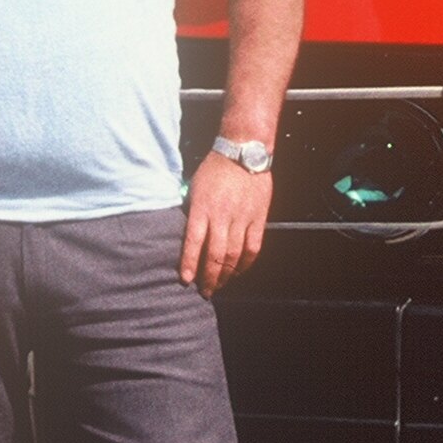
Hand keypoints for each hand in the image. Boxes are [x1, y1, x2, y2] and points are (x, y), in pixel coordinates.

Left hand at [181, 153, 272, 293]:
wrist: (243, 151)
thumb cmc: (214, 168)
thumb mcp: (195, 187)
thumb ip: (192, 212)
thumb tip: (184, 236)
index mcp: (203, 207)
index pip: (193, 242)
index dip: (189, 264)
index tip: (185, 280)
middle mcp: (222, 215)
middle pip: (215, 255)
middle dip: (209, 277)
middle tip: (204, 291)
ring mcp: (242, 218)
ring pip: (234, 255)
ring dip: (226, 275)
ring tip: (219, 285)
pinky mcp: (258, 218)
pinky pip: (253, 248)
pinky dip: (246, 264)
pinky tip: (238, 271)